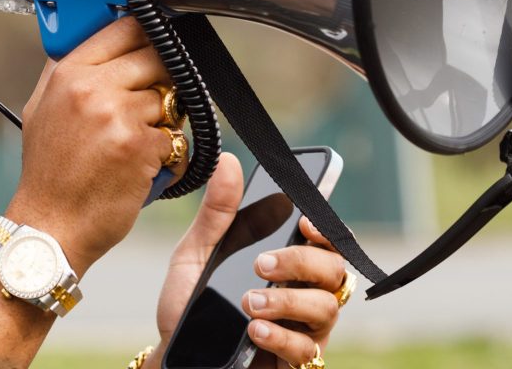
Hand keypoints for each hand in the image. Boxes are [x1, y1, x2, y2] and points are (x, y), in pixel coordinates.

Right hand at [6, 17, 174, 274]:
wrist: (50, 226)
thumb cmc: (48, 173)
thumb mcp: (40, 108)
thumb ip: (63, 70)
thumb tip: (88, 36)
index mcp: (68, 74)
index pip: (124, 28)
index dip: (146, 35)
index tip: (154, 44)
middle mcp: (92, 88)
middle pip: (154, 59)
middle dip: (161, 80)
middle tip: (154, 101)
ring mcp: (118, 116)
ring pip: (168, 98)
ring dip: (165, 119)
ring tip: (143, 142)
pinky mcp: (140, 146)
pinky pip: (174, 135)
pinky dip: (168, 153)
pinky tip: (147, 167)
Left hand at [150, 153, 348, 368]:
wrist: (178, 357)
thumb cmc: (192, 305)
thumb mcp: (195, 254)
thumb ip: (216, 213)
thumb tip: (229, 162)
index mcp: (286, 262)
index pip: (326, 239)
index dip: (327, 227)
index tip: (305, 221)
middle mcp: (303, 293)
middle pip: (333, 269)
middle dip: (300, 261)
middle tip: (261, 264)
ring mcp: (304, 329)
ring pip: (326, 308)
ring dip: (287, 301)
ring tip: (248, 303)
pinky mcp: (295, 362)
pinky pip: (308, 350)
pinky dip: (283, 337)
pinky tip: (255, 330)